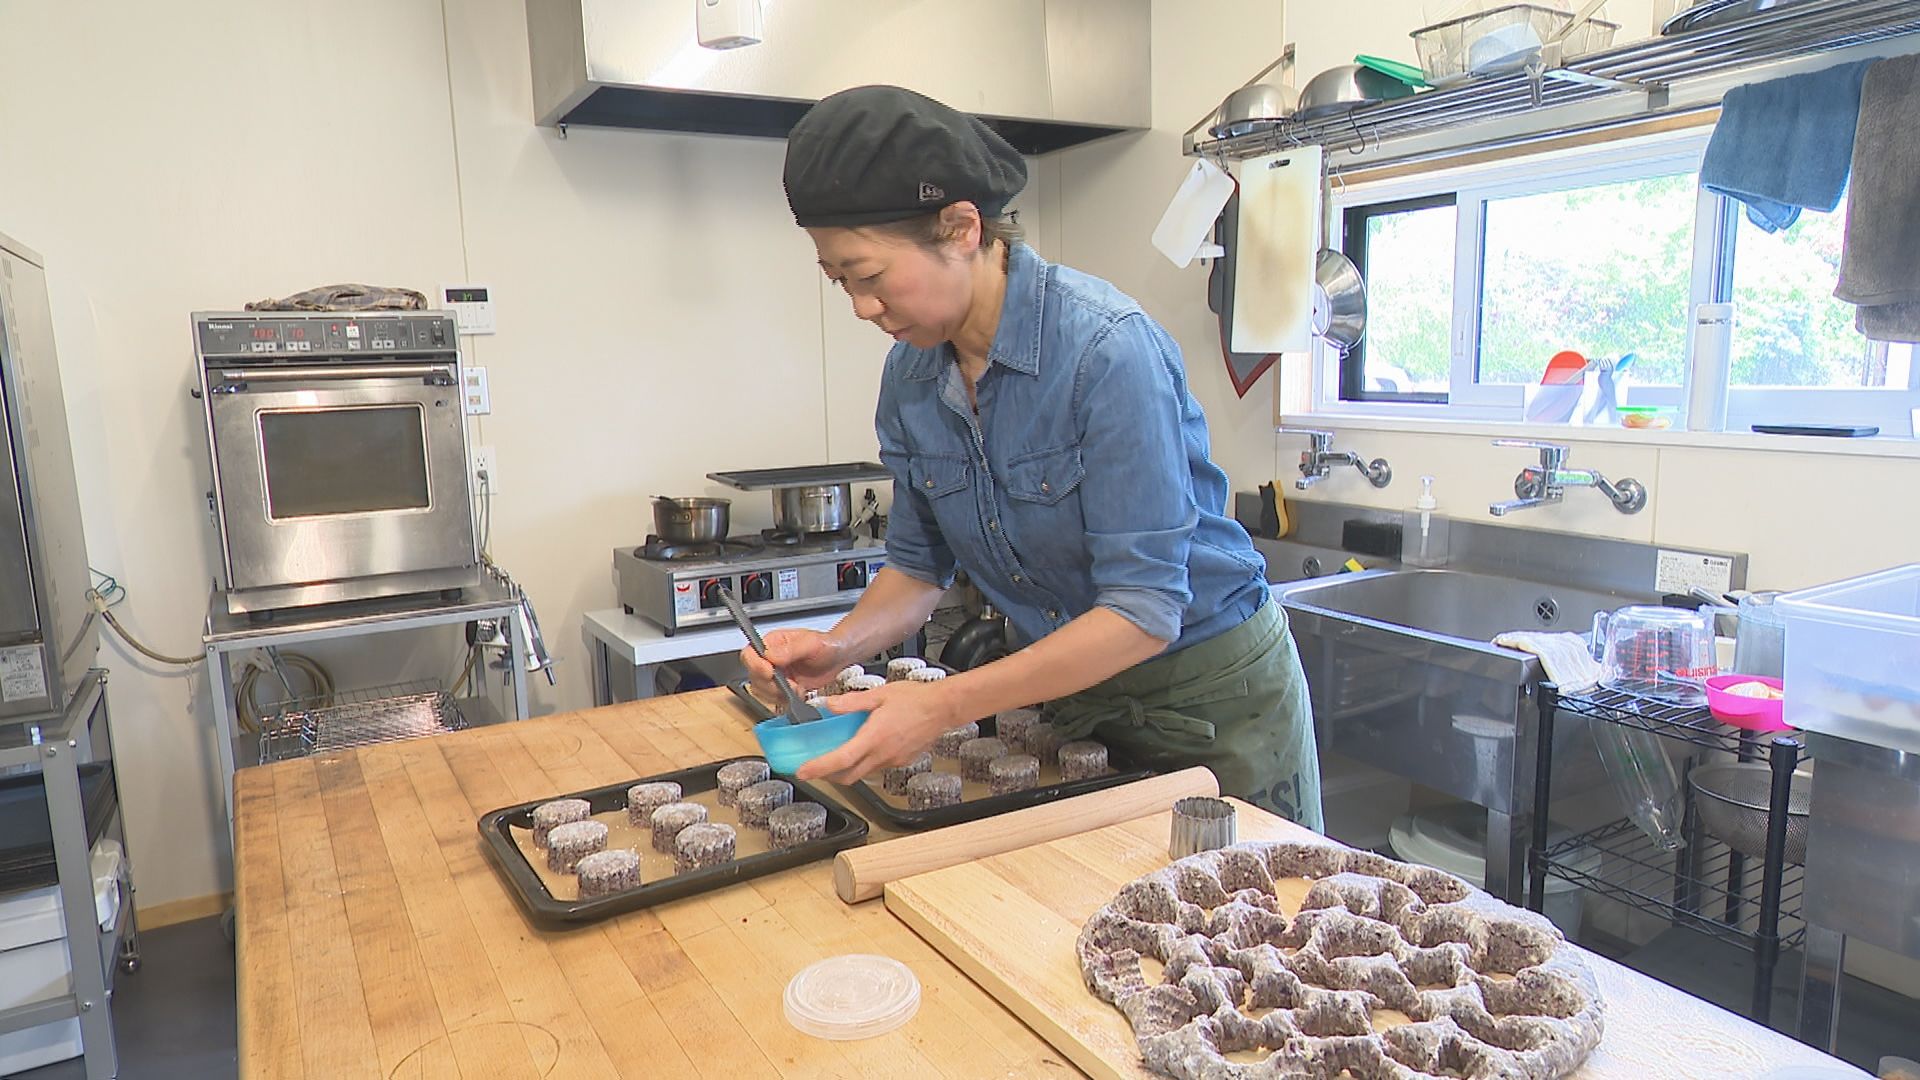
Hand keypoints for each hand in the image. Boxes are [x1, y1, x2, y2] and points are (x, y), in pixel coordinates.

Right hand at [740, 628, 846, 704]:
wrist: (838, 659)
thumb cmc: (826, 645)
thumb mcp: (812, 643)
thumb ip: (791, 649)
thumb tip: (770, 654)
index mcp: (771, 644)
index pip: (749, 654)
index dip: (755, 665)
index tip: (769, 672)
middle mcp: (769, 660)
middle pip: (753, 676)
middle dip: (771, 684)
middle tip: (791, 683)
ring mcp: (774, 677)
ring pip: (762, 691)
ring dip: (779, 694)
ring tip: (799, 687)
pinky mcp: (782, 691)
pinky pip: (775, 701)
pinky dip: (787, 701)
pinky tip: (800, 693)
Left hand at [796, 681, 966, 783]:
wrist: (944, 707)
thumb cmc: (916, 699)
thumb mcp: (880, 694)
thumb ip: (852, 702)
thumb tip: (829, 705)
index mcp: (874, 737)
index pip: (841, 760)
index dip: (819, 769)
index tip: (802, 772)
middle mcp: (883, 754)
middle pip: (848, 776)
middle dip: (827, 776)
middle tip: (812, 768)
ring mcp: (892, 760)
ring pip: (862, 773)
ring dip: (846, 770)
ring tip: (835, 756)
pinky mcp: (901, 761)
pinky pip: (877, 767)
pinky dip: (864, 763)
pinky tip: (863, 748)